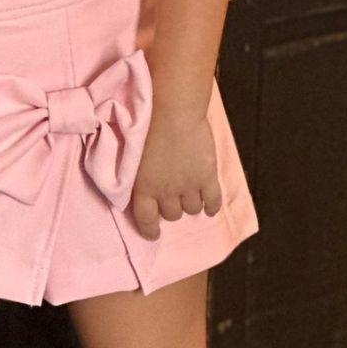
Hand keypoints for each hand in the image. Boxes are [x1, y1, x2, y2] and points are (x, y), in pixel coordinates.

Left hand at [129, 109, 221, 241]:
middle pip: (171, 215)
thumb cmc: (147, 127)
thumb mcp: (133, 156)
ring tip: (189, 193)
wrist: (173, 113)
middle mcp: (166, 192)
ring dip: (190, 204)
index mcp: (144, 187)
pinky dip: (212, 206)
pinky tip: (209, 206)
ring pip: (192, 209)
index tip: (153, 235)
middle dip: (171, 209)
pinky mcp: (208, 178)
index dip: (150, 230)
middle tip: (171, 197)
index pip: (145, 220)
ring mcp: (189, 187)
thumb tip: (140, 188)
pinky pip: (213, 201)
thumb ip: (138, 175)